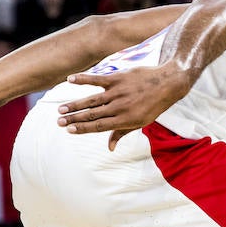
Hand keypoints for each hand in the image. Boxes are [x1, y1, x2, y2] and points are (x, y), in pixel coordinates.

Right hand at [57, 64, 192, 149]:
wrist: (167, 83)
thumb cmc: (152, 106)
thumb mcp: (140, 123)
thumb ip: (121, 133)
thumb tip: (109, 148)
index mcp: (124, 120)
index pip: (99, 126)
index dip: (83, 128)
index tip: (69, 130)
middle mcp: (119, 107)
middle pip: (92, 114)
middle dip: (74, 119)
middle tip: (58, 122)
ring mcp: (117, 92)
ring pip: (91, 100)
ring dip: (75, 104)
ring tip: (61, 108)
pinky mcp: (117, 78)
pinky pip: (97, 79)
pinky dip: (83, 79)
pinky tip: (70, 80)